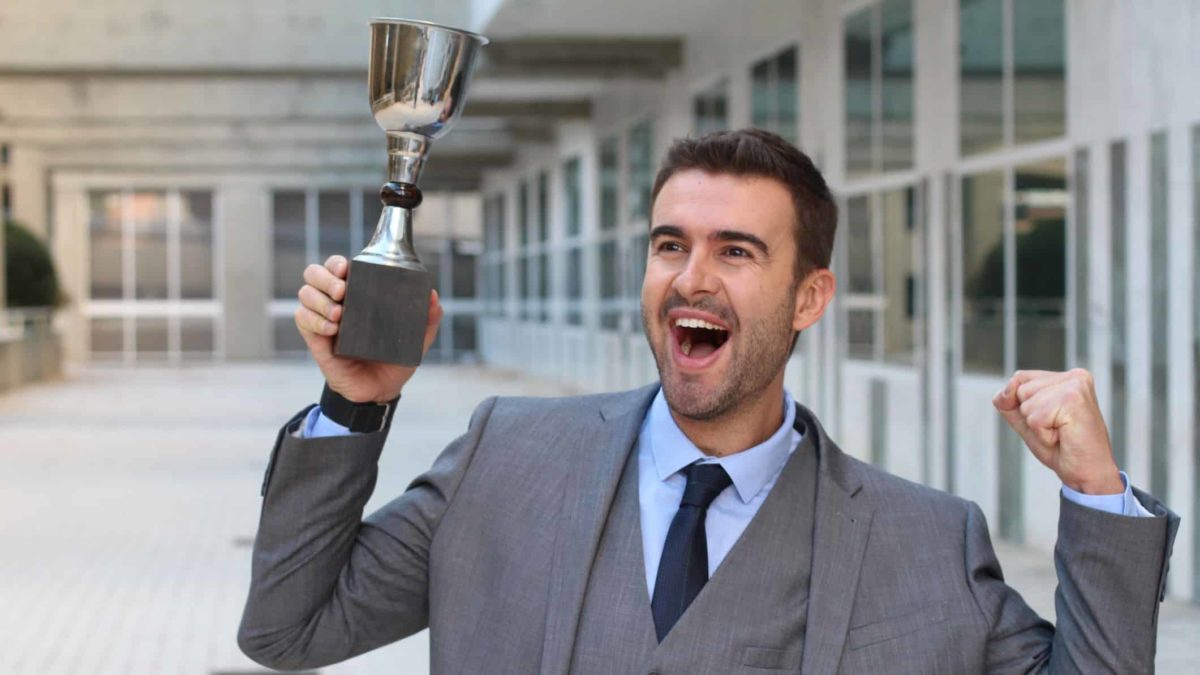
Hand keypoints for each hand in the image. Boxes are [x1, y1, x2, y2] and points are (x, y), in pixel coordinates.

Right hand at [295, 255, 442, 402]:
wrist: (380, 391)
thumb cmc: (394, 360)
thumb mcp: (417, 339)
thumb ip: (428, 318)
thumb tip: (432, 295)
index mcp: (358, 294)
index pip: (336, 266)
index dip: (336, 263)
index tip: (346, 269)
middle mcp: (336, 302)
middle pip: (314, 273)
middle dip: (325, 278)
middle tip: (343, 292)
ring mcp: (323, 319)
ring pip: (305, 294)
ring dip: (319, 300)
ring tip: (339, 315)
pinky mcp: (315, 339)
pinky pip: (303, 319)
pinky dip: (315, 321)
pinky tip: (333, 331)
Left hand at [992, 369, 1122, 494]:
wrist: (1088, 474)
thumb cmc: (1061, 448)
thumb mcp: (1026, 420)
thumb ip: (1009, 402)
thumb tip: (1005, 391)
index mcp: (1066, 377)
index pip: (1020, 379)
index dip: (1024, 407)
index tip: (1052, 421)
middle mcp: (1074, 376)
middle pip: (1020, 389)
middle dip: (1031, 417)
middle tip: (1058, 430)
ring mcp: (1075, 386)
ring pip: (1026, 404)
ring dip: (1037, 427)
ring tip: (1061, 433)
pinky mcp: (1072, 400)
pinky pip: (1034, 419)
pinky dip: (1043, 435)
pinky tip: (1064, 437)